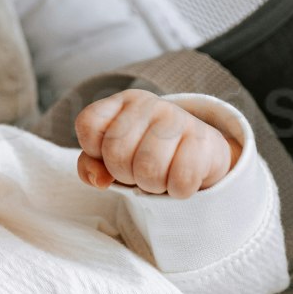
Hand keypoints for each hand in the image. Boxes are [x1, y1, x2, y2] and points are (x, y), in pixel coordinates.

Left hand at [72, 81, 247, 201]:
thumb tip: (100, 180)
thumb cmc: (148, 155)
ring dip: (153, 186)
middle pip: (116, 153)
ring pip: (148, 169)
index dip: (94, 150)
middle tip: (140, 172)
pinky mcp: (204, 139)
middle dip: (125, 174)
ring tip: (161, 177)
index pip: (88, 124)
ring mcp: (179, 118)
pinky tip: (180, 180)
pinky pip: (180, 180)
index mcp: (123, 102)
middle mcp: (150, 104)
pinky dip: (177, 190)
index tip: (113, 156)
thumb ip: (91, 165)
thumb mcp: (113, 157)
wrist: (201, 154)